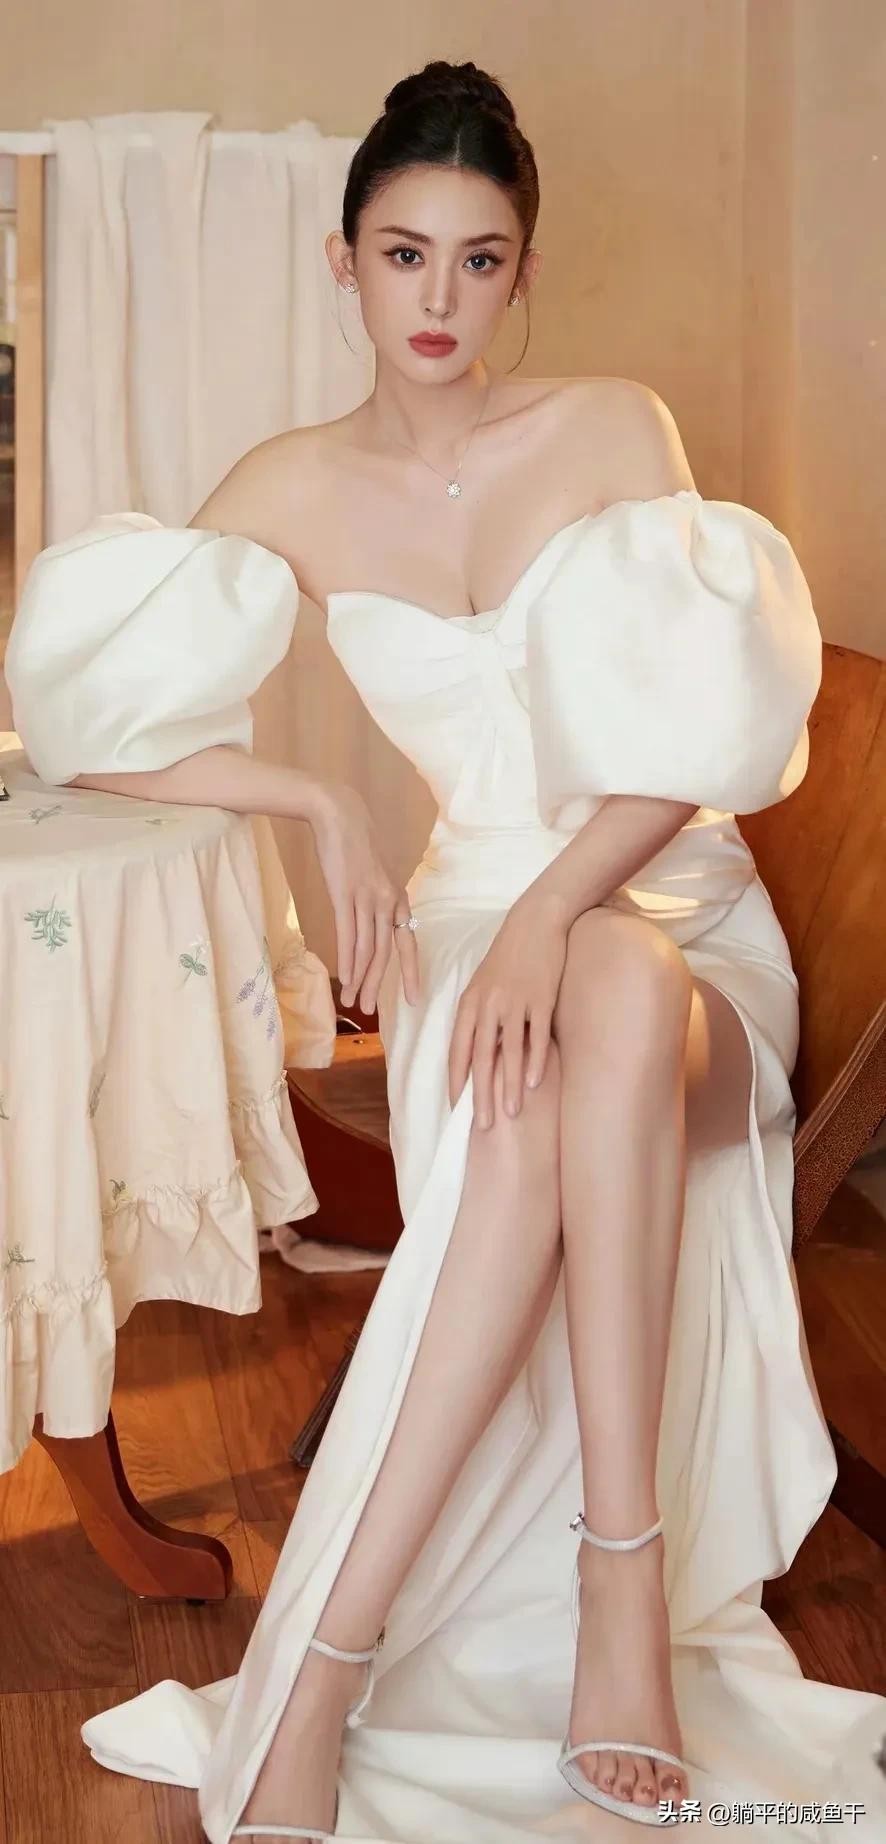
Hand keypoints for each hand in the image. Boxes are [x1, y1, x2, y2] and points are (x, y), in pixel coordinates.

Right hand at [310, 780, 418, 1012]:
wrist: (338, 813)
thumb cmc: (354, 844)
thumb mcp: (374, 874)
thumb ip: (377, 899)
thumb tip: (372, 923)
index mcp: (398, 897)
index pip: (408, 941)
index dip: (409, 971)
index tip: (412, 997)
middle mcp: (388, 901)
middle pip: (387, 952)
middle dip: (378, 985)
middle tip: (371, 1010)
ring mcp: (368, 898)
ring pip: (369, 949)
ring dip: (360, 979)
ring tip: (352, 1002)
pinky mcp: (345, 894)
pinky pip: (350, 935)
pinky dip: (348, 960)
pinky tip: (345, 977)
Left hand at [448, 894, 569, 1126]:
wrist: (536, 921)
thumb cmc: (509, 956)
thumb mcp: (484, 983)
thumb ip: (478, 1016)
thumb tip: (477, 1052)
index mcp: (469, 1002)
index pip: (458, 1049)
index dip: (456, 1079)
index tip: (456, 1107)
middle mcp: (488, 1005)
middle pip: (480, 1057)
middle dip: (479, 1095)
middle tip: (481, 1126)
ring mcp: (515, 1002)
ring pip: (509, 1052)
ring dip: (508, 1086)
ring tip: (510, 1114)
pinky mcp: (541, 999)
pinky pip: (537, 1037)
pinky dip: (535, 1061)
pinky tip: (533, 1084)